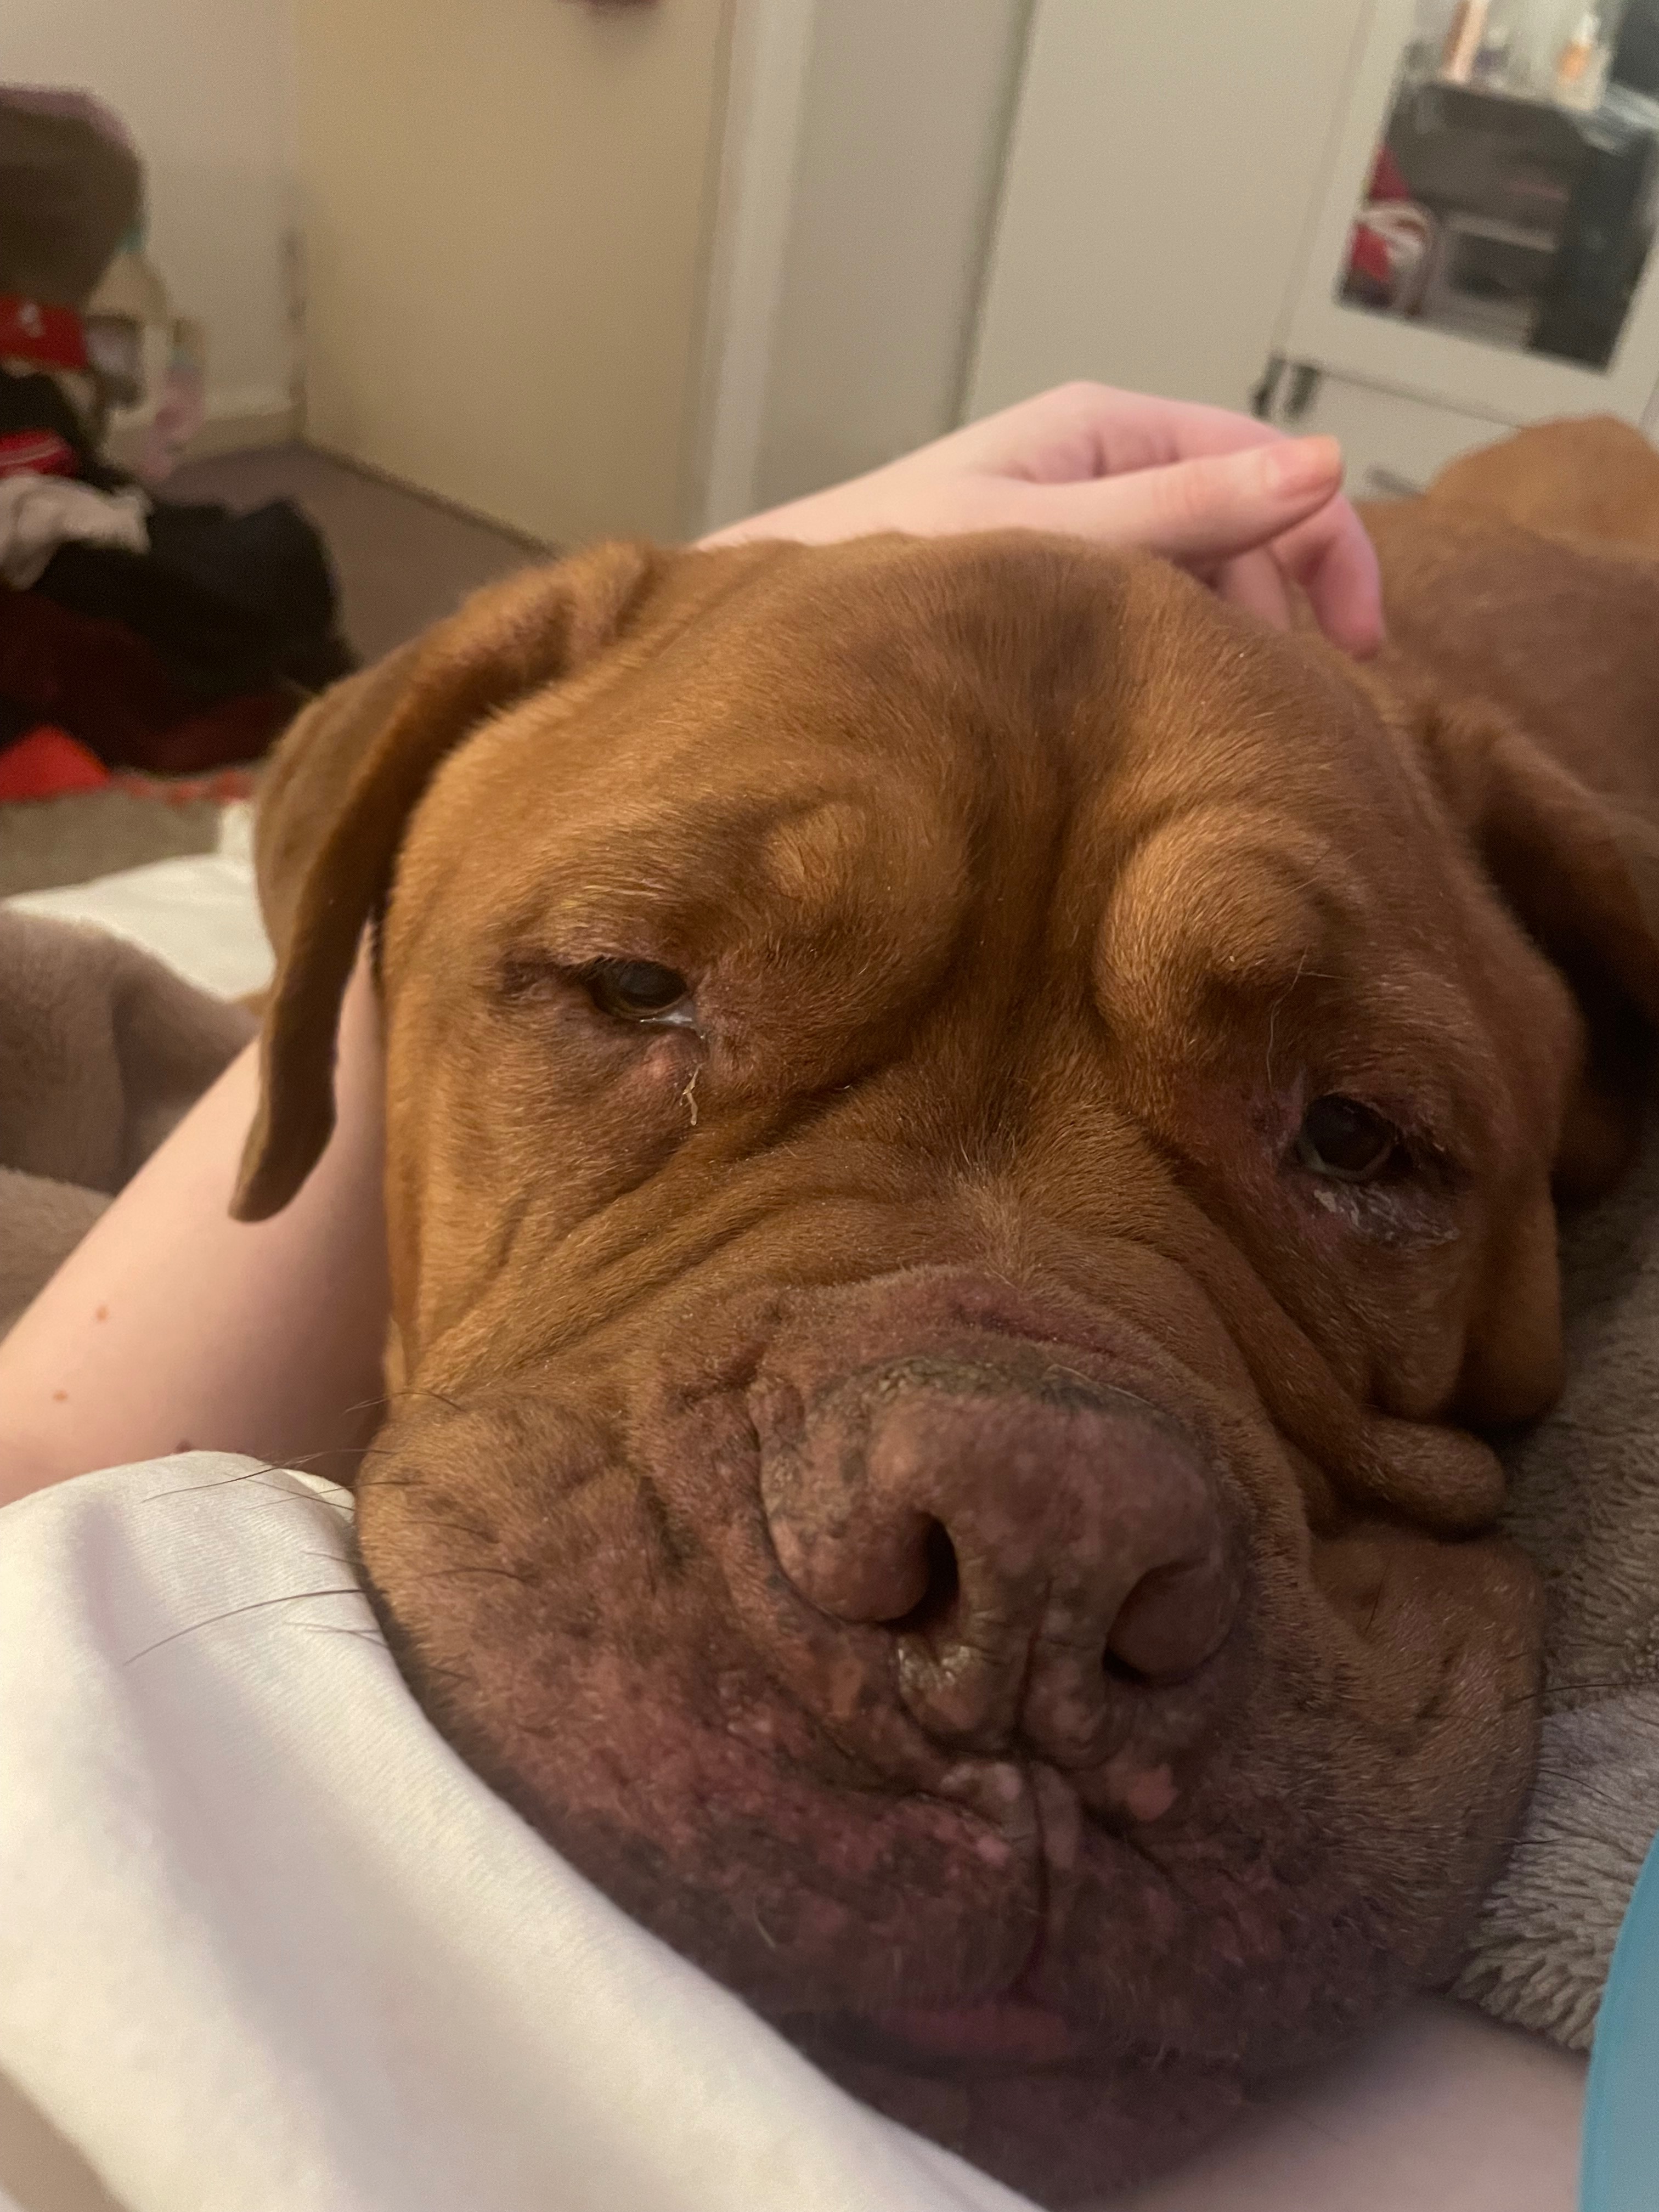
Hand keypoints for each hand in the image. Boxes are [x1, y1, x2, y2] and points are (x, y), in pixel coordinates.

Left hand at [702, 382, 1382, 656]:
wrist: (778, 638)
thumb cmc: (893, 575)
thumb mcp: (1058, 540)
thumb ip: (1186, 509)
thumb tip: (1326, 465)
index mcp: (1108, 428)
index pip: (1270, 465)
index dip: (1331, 546)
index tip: (1359, 649)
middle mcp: (1100, 466)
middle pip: (1244, 526)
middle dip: (1278, 609)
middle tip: (1276, 709)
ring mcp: (1077, 529)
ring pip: (1198, 579)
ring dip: (1225, 644)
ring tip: (1208, 721)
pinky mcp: (1051, 589)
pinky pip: (1144, 615)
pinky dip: (1172, 660)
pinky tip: (1158, 717)